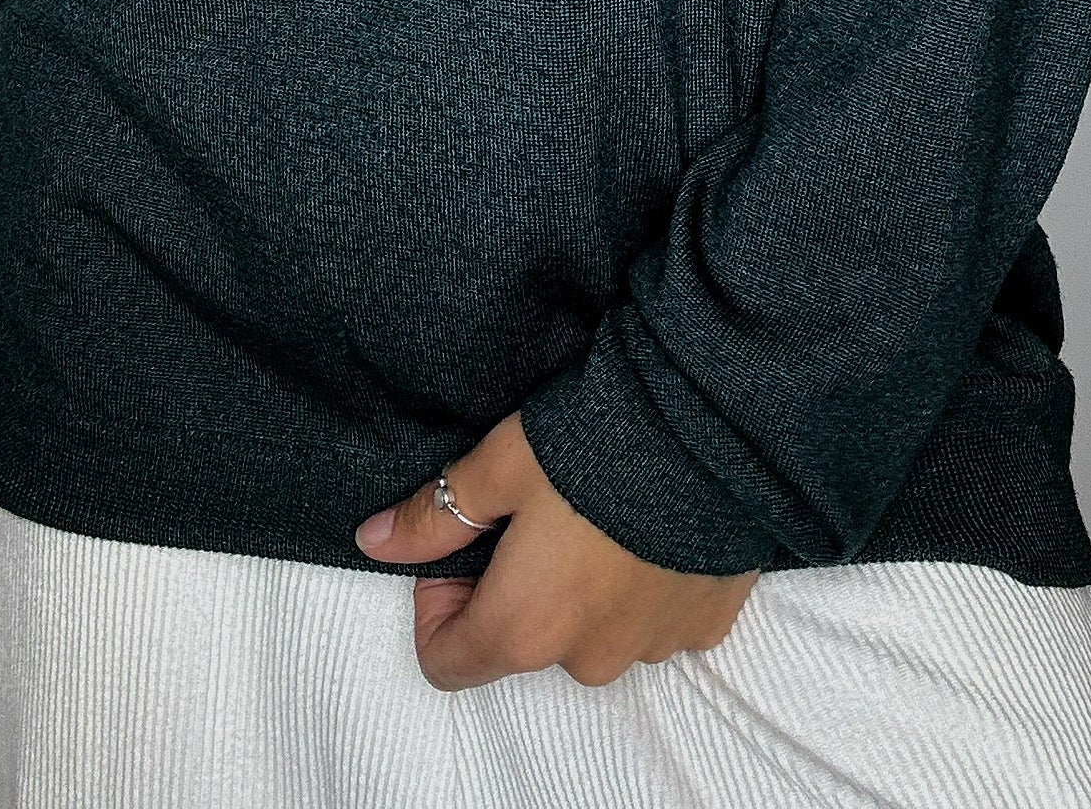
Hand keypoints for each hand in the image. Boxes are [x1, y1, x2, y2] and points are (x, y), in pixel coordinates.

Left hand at [353, 410, 760, 690]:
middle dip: (518, 587)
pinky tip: (648, 522)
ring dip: (584, 587)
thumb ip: (435, 514)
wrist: (716, 427)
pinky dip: (642, 583)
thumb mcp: (500, 464)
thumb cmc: (596, 443)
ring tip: (598, 508)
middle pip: (525, 642)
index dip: (437, 604)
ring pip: (593, 631)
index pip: (447, 662)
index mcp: (525, 628)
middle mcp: (588, 658)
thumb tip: (373, 541)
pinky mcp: (706, 624)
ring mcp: (652, 647)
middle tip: (534, 510)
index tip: (461, 543)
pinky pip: (654, 618)